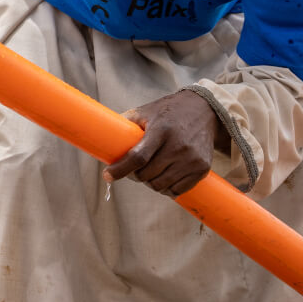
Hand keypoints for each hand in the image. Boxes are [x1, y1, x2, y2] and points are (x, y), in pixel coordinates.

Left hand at [104, 89, 230, 197]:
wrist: (204, 110)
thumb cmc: (167, 112)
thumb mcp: (145, 112)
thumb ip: (124, 123)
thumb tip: (98, 135)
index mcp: (161, 130)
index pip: (138, 157)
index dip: (120, 169)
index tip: (107, 176)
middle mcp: (178, 146)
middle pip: (147, 174)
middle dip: (134, 176)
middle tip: (131, 171)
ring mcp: (192, 159)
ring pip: (161, 185)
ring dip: (149, 183)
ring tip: (148, 174)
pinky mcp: (202, 168)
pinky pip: (178, 190)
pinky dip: (166, 189)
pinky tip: (162, 179)